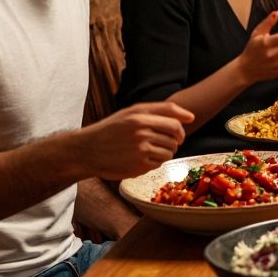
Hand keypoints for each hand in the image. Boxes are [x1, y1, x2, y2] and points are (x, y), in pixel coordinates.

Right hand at [79, 102, 193, 179]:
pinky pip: (160, 163)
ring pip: (170, 152)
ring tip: (147, 150)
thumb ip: (160, 110)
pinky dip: (154, 162)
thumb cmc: (111, 130)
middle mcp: (141, 132)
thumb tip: (191, 117)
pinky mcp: (140, 166)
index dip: (181, 128)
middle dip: (173, 141)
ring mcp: (141, 150)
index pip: (174, 121)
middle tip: (160, 142)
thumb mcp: (131, 112)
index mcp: (139, 116)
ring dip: (164, 152)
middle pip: (175, 138)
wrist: (86, 151)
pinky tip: (140, 158)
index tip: (179, 133)